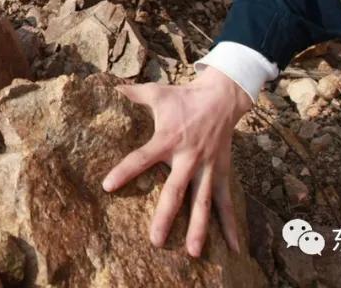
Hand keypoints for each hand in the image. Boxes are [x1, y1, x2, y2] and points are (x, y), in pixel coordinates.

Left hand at [102, 68, 253, 256]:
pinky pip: (225, 202)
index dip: (124, 171)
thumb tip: (111, 87)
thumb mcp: (157, 93)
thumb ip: (133, 94)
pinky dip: (230, 225)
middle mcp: (188, 157)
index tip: (107, 186)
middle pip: (175, 190)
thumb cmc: (184, 97)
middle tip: (155, 240)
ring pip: (202, 202)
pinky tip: (233, 248)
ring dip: (199, 228)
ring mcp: (207, 167)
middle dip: (165, 216)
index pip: (141, 157)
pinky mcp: (222, 173)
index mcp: (168, 139)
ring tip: (192, 252)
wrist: (222, 97)